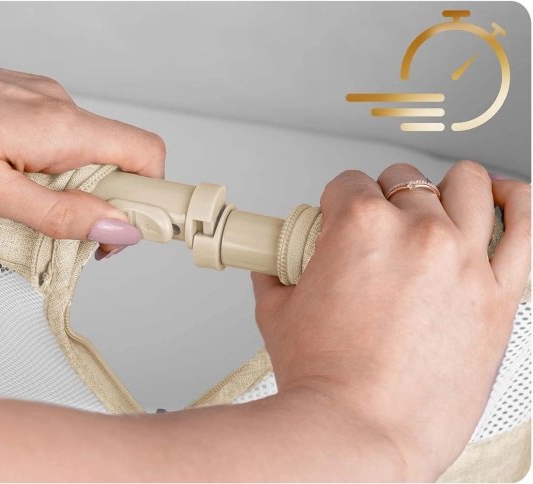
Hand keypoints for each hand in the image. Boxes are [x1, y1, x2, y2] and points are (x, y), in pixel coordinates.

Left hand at [0, 2, 163, 255]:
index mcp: (58, 125)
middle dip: (99, 206)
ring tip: (14, 210)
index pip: (145, 155)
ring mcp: (33, 98)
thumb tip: (118, 226)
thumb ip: (57, 211)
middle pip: (116, 159)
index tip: (129, 235)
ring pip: (80, 154)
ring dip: (65, 192)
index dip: (150, 199)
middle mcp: (54, 104)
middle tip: (56, 237)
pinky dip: (41, 172)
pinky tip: (0, 185)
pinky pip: (50, 141)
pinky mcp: (11, 99)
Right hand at [252, 161, 529, 479]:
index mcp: (359, 227)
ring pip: (466, 185)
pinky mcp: (499, 292)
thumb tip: (277, 266)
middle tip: (377, 230)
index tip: (338, 219)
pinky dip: (515, 201)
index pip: (349, 183)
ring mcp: (463, 258)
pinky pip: (527, 225)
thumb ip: (277, 277)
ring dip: (445, 188)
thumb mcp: (277, 315)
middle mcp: (417, 231)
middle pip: (403, 181)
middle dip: (384, 198)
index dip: (338, 200)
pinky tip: (500, 200)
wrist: (360, 430)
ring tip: (435, 206)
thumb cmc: (324, 380)